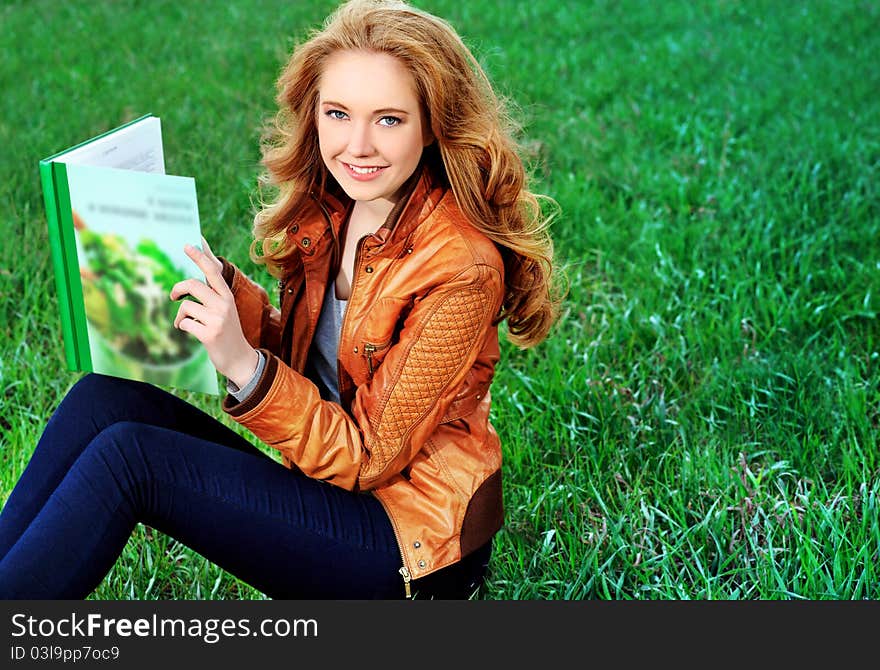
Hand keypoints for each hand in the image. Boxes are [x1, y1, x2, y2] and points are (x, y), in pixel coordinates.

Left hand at [170, 238, 258, 386]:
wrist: (239, 358)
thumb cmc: (226, 330)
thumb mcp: (224, 309)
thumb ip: (212, 294)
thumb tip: (193, 278)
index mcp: (227, 295)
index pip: (212, 271)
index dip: (199, 257)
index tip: (187, 246)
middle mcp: (224, 304)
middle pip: (192, 285)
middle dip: (177, 289)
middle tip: (173, 296)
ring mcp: (217, 319)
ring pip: (185, 306)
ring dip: (180, 316)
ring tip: (184, 322)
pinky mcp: (210, 334)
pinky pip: (185, 323)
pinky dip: (182, 327)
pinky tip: (190, 331)